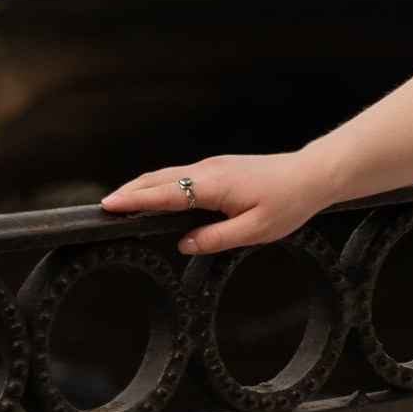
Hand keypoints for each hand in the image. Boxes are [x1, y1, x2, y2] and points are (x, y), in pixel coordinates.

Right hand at [100, 149, 327, 256]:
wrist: (311, 175)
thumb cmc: (288, 203)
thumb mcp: (256, 231)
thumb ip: (216, 238)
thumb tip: (182, 245)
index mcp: (214, 185)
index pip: (165, 193)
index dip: (134, 201)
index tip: (107, 206)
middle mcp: (207, 170)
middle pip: (158, 179)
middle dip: (128, 192)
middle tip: (101, 209)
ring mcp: (212, 166)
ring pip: (167, 175)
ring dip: (141, 187)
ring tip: (118, 204)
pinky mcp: (217, 168)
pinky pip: (179, 176)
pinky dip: (158, 184)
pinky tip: (152, 196)